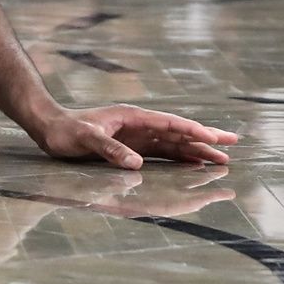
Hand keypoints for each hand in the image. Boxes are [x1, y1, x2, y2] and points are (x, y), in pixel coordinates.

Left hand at [35, 105, 237, 169]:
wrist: (50, 129)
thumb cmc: (65, 132)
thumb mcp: (86, 139)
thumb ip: (110, 149)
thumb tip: (137, 164)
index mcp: (132, 118)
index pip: (169, 124)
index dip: (193, 131)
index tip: (215, 139)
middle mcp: (139, 126)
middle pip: (178, 133)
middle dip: (205, 139)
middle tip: (233, 144)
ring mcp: (137, 137)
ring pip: (174, 144)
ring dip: (197, 151)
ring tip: (222, 160)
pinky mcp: (132, 147)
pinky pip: (162, 153)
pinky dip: (180, 159)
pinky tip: (194, 165)